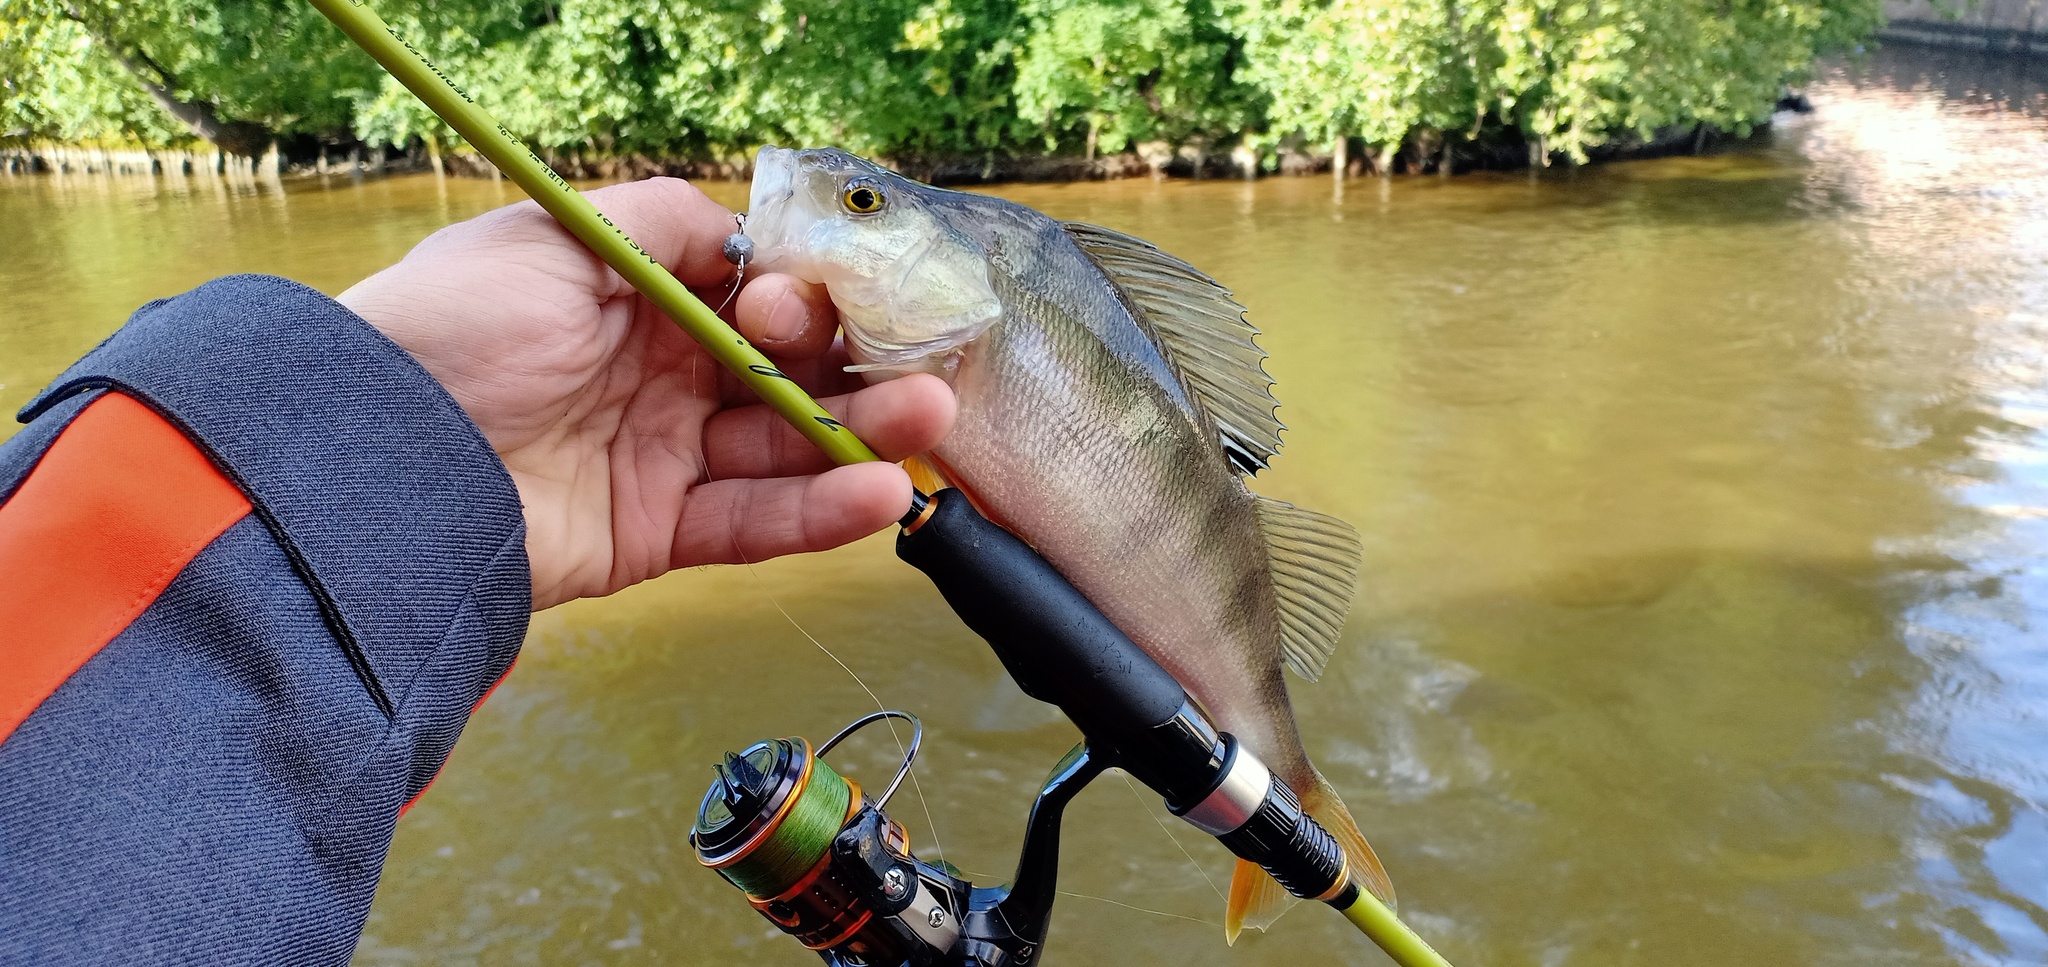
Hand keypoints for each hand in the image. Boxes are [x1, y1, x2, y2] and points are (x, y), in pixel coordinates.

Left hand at [338, 178, 953, 610]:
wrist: (376, 463)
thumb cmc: (454, 331)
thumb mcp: (560, 236)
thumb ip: (666, 224)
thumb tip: (749, 235)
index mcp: (637, 298)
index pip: (755, 296)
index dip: (801, 298)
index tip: (802, 306)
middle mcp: (656, 374)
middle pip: (785, 373)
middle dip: (855, 369)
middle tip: (916, 370)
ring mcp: (659, 456)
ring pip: (785, 449)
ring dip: (862, 436)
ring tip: (926, 424)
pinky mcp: (653, 534)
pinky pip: (753, 524)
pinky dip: (819, 513)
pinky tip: (879, 493)